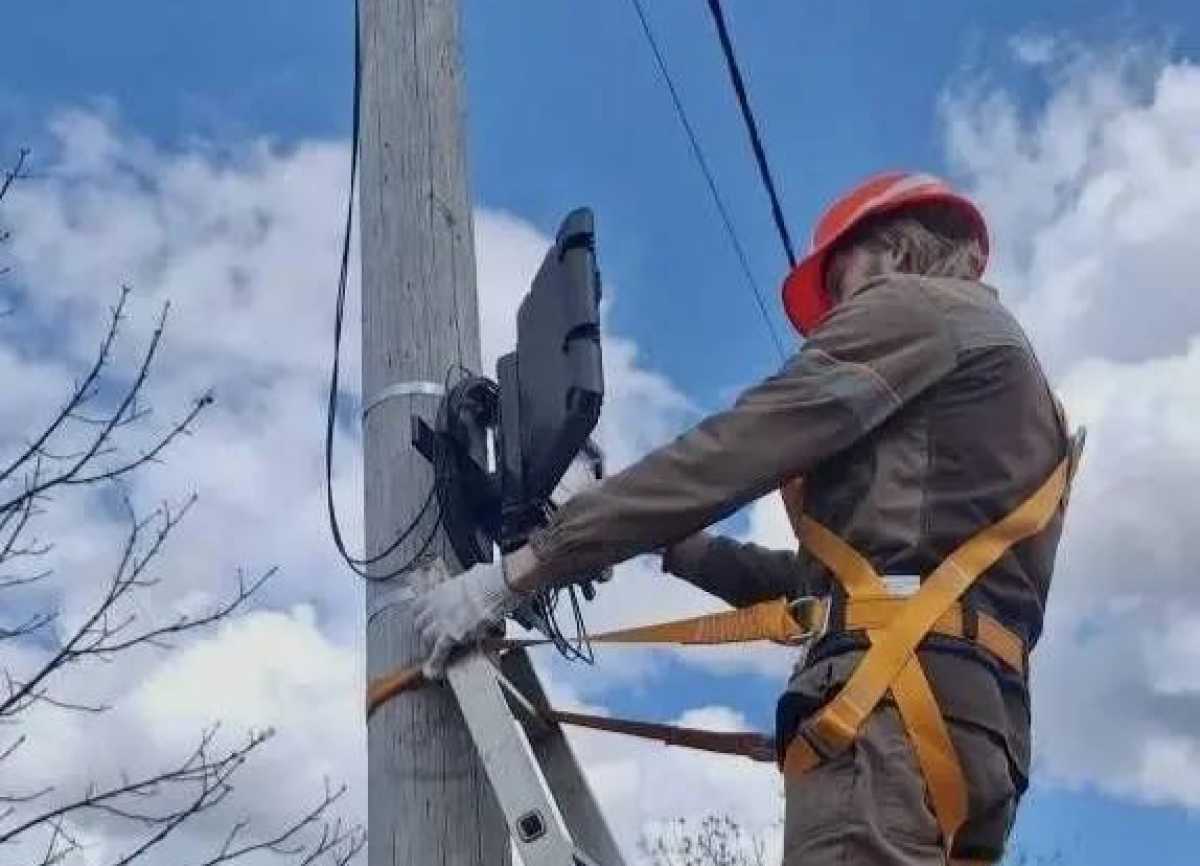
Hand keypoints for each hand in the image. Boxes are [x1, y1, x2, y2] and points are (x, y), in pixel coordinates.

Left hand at [412, 559, 524, 678]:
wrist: (495, 585)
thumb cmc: (488, 579)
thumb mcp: (470, 577)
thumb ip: (465, 585)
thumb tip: (472, 583)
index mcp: (439, 591)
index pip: (418, 607)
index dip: (421, 617)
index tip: (423, 622)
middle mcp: (436, 606)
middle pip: (420, 624)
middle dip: (424, 633)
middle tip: (428, 641)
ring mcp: (442, 620)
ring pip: (426, 638)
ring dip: (429, 647)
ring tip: (431, 656)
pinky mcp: (451, 634)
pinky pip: (438, 651)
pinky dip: (435, 662)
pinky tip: (433, 670)